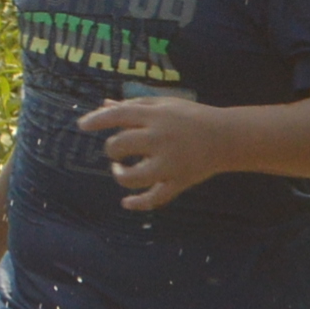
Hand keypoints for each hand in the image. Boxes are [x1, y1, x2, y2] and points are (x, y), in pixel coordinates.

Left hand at [77, 95, 235, 211]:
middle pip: (120, 145)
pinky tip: (126, 203)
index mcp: (157, 116)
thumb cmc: (191, 118)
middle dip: (112, 149)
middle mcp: (161, 138)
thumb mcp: (164, 105)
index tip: (82, 125)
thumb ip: (134, 106)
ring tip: (121, 169)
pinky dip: (138, 203)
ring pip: (132, 176)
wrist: (227, 137)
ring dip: (120, 175)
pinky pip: (155, 198)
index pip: (118, 115)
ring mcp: (170, 163)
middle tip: (118, 151)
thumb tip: (102, 105)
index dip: (97, 120)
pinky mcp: (179, 181)